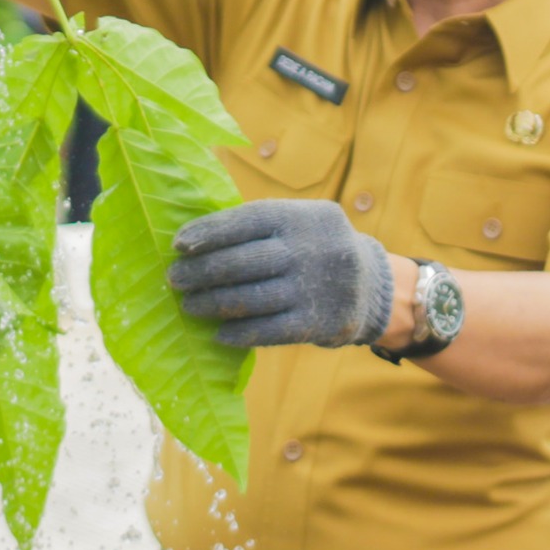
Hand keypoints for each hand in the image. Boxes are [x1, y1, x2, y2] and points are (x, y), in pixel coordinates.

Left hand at [167, 198, 394, 349]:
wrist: (374, 285)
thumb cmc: (315, 249)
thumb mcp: (298, 223)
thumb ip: (257, 227)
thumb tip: (194, 241)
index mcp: (300, 217)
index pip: (246, 221)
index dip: (209, 233)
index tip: (178, 245)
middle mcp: (309, 250)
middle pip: (244, 261)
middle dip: (203, 271)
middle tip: (175, 279)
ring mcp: (316, 287)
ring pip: (252, 298)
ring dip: (213, 303)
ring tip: (189, 305)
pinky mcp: (320, 322)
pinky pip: (270, 331)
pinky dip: (240, 333)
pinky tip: (218, 333)